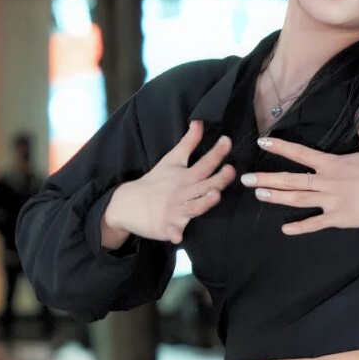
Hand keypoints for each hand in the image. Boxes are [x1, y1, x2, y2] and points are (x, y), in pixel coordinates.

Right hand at [102, 121, 237, 246]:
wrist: (128, 203)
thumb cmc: (155, 182)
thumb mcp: (171, 160)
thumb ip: (188, 143)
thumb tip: (198, 122)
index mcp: (185, 177)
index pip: (205, 163)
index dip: (217, 153)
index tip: (227, 141)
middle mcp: (182, 193)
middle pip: (204, 185)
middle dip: (218, 179)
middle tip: (230, 170)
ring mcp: (174, 210)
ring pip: (193, 207)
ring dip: (203, 202)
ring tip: (214, 196)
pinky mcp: (166, 226)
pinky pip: (172, 232)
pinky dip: (174, 234)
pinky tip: (178, 237)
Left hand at [239, 118, 358, 234]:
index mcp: (332, 163)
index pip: (300, 153)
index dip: (280, 147)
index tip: (262, 142)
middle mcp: (327, 181)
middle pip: (291, 180)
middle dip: (267, 179)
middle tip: (245, 180)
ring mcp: (332, 201)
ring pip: (298, 199)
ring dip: (277, 197)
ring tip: (258, 194)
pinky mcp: (340, 218)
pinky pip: (316, 224)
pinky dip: (300, 227)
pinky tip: (285, 229)